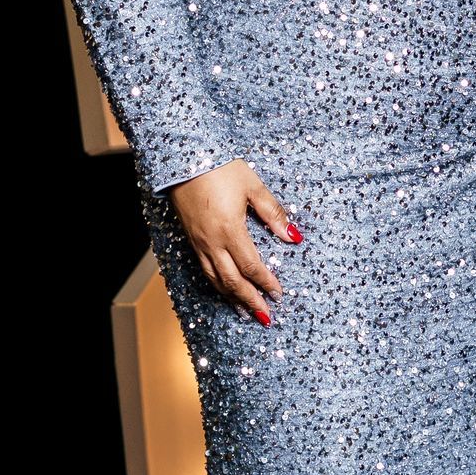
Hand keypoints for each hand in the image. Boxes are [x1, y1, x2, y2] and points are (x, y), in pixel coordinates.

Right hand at [167, 159, 300, 324]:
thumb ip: (273, 213)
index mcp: (230, 230)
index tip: (278, 294)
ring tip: (245, 311)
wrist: (183, 158)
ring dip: (231, 298)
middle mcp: (212, 241)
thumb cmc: (219, 167)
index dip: (266, 282)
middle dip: (250, 300)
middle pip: (233, 281)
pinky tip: (223, 289)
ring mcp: (199, 242)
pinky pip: (204, 269)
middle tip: (265, 316)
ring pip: (215, 279)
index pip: (251, 266)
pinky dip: (216, 284)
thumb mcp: (252, 186)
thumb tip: (292, 236)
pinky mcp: (190, 238)